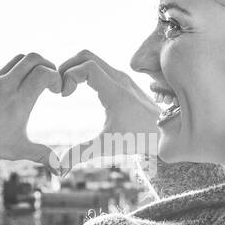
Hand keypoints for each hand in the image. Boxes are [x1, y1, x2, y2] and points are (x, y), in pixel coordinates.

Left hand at [0, 53, 62, 170]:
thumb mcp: (18, 149)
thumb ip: (43, 155)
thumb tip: (61, 170)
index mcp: (18, 100)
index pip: (44, 73)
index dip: (56, 78)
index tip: (56, 91)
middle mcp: (5, 85)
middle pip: (32, 58)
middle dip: (46, 64)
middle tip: (49, 78)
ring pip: (16, 60)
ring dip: (29, 65)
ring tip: (33, 80)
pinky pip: (1, 69)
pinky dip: (13, 73)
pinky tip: (13, 89)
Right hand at [55, 49, 160, 174]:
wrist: (166, 132)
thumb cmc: (138, 139)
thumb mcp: (107, 146)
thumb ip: (82, 154)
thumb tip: (60, 168)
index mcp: (114, 91)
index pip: (86, 67)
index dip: (69, 76)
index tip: (64, 96)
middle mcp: (118, 78)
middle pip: (86, 55)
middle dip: (66, 66)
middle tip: (59, 87)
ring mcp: (121, 77)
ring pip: (92, 58)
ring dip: (75, 68)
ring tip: (66, 89)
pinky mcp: (122, 80)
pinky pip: (99, 65)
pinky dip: (84, 71)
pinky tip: (79, 90)